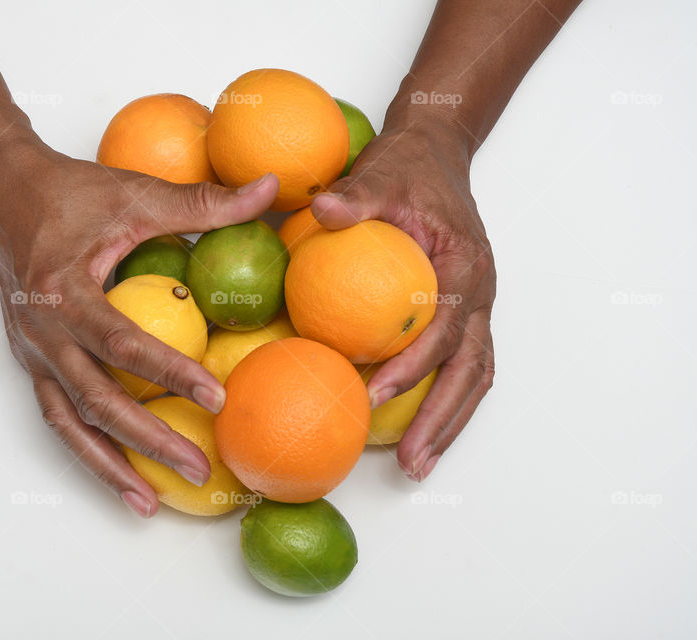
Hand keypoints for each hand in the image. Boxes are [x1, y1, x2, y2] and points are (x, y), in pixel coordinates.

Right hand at [0, 137, 277, 515]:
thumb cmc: (67, 191)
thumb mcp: (135, 194)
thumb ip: (203, 202)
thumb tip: (270, 189)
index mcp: (64, 290)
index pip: (122, 343)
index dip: (169, 372)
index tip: (218, 397)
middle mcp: (42, 331)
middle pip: (96, 401)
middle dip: (147, 440)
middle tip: (197, 467)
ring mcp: (32, 352)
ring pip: (70, 423)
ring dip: (109, 466)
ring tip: (150, 503)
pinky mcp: (31, 360)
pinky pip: (59, 415)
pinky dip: (88, 450)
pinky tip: (120, 473)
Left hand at [311, 123, 495, 481]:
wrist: (436, 154)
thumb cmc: (409, 167)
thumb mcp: (381, 173)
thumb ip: (356, 196)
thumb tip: (322, 209)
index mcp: (464, 265)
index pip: (443, 328)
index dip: (413, 366)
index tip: (375, 395)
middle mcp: (479, 292)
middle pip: (470, 369)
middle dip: (442, 420)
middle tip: (411, 463)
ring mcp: (476, 306)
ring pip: (472, 375)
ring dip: (449, 422)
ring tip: (418, 464)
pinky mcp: (463, 311)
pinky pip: (460, 363)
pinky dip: (442, 398)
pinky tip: (412, 425)